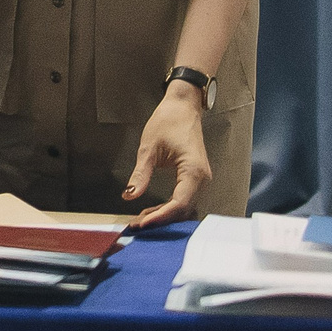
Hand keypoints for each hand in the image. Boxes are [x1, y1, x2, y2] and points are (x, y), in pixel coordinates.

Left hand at [124, 84, 212, 226]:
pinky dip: (170, 207)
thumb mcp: (149, 148)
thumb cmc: (167, 121)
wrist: (183, 107)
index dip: (160, 216)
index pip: (179, 203)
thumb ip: (141, 174)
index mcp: (193, 170)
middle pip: (184, 209)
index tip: (141, 223)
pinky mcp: (196, 178)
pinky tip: (152, 210)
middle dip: (161, 219)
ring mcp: (201, 179)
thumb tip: (129, 196)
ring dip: (165, 215)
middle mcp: (202, 178)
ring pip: (185, 207)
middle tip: (137, 224)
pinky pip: (185, 199)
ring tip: (141, 218)